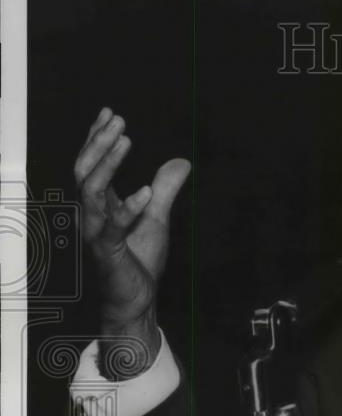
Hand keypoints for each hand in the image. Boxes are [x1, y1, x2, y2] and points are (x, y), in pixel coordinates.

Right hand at [74, 107, 189, 374]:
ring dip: (107, 163)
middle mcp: (93, 215)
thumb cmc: (140, 261)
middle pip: (84, 170)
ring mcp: (97, 233)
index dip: (97, 138)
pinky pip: (113, 228)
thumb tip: (182, 162)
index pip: (92, 164)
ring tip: (126, 140)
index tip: (110, 114)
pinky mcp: (109, 253)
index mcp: (101, 205)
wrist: (135, 301)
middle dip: (98, 142)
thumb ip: (165, 190)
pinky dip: (128, 208)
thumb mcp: (158, 218)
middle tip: (117, 121)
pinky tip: (145, 191)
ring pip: (90, 191)